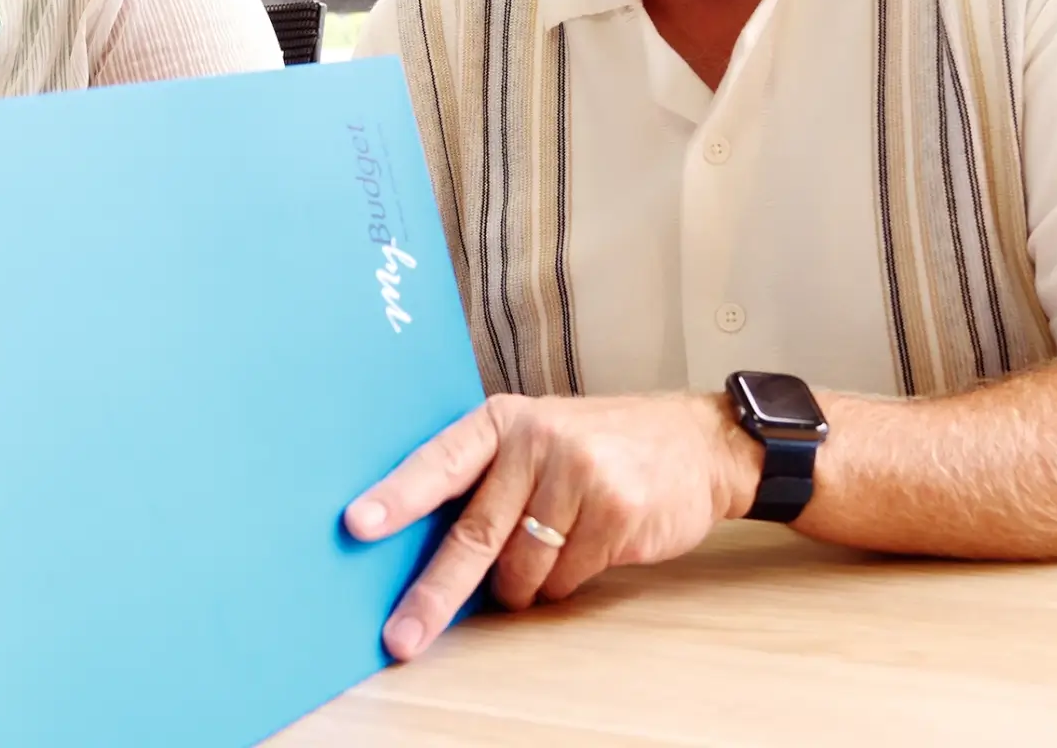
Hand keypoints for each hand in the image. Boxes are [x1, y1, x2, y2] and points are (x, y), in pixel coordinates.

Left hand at [344, 392, 759, 660]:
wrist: (699, 442)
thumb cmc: (602, 447)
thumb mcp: (538, 440)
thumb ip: (489, 481)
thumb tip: (425, 554)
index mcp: (503, 421)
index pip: (438, 462)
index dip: (398, 497)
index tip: (357, 525)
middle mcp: (536, 440)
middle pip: (473, 534)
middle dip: (434, 594)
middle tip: (403, 637)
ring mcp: (579, 473)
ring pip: (521, 569)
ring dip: (524, 586)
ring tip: (547, 557)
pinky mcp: (616, 510)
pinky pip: (566, 579)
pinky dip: (566, 582)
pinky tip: (590, 549)